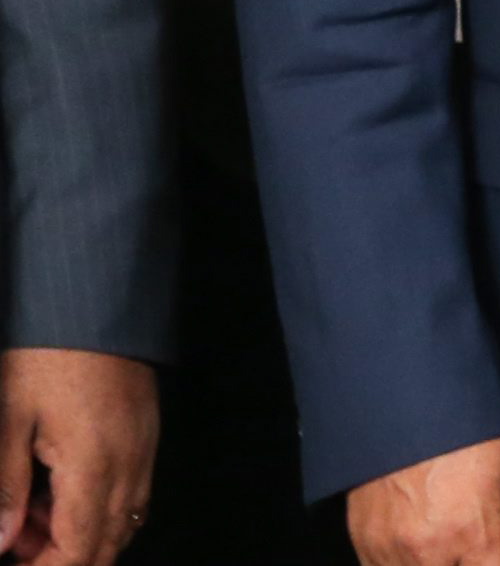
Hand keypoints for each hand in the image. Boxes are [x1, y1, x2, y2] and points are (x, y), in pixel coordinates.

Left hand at [0, 352, 155, 565]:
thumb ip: (6, 488)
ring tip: (28, 516)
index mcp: (95, 465)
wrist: (95, 299)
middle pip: (107, 545)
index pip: (78, 552)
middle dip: (61, 559)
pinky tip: (59, 491)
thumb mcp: (10, 418)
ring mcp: (144, 446)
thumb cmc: (48, 353)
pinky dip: (97, 509)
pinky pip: (131, 492)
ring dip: (80, 536)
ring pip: (123, 522)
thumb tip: (0, 541)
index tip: (12, 563)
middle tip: (14, 540)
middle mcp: (130, 463)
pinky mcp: (146, 431)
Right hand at [344, 437, 499, 565]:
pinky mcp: (365, 547)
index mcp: (474, 532)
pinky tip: (428, 543)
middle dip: (476, 565)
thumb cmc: (470, 427)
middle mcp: (428, 550)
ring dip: (445, 565)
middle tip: (482, 547)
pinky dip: (412, 564)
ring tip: (455, 536)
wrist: (407, 396)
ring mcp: (390, 552)